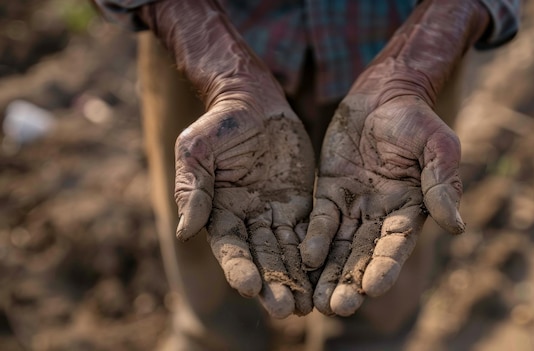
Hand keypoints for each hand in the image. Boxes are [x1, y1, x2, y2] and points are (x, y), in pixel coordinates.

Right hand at [174, 86, 315, 318]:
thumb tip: (185, 230)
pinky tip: (329, 275)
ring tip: (311, 306)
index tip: (250, 287)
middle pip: (262, 259)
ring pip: (288, 253)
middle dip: (273, 285)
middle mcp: (249, 221)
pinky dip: (318, 255)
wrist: (252, 102)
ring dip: (298, 279)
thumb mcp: (197, 149)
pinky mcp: (301, 205)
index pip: (230, 247)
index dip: (239, 267)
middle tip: (287, 310)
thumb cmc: (219, 124)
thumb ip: (192, 188)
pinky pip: (311, 233)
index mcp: (220, 212)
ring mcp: (276, 215)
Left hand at [300, 62, 464, 315]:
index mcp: (411, 208)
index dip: (385, 266)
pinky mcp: (331, 192)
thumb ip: (442, 183)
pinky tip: (304, 259)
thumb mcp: (436, 145)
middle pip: (365, 254)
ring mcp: (355, 205)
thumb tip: (456, 225)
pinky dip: (314, 240)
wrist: (385, 94)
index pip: (396, 244)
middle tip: (338, 307)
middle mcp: (382, 214)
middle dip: (351, 281)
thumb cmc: (417, 118)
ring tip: (317, 302)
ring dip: (329, 272)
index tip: (373, 288)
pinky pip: (321, 220)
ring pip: (341, 246)